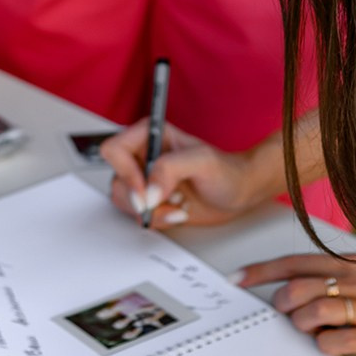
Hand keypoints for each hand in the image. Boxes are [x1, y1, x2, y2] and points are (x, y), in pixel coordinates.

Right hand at [101, 123, 283, 228]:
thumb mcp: (203, 161)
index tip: (145, 189)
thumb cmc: (227, 171)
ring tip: (177, 206)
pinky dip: (157, 220)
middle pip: (117, 180)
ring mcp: (146, 180)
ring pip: (124, 200)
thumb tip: (147, 191)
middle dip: (140, 198)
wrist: (240, 193)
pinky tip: (178, 212)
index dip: (126, 172)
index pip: (115, 149)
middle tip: (162, 202)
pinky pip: (138, 215)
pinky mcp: (152, 201)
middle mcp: (144, 156)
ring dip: (151, 211)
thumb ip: (171, 168)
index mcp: (151, 135)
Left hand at [238, 252, 355, 355]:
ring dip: (299, 326)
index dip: (263, 270)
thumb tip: (317, 280)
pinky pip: (336, 344)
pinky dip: (325, 346)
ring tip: (307, 330)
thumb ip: (352, 270)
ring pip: (311, 316)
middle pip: (297, 289)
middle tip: (279, 313)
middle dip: (279, 303)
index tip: (239, 278)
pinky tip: (331, 345)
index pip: (298, 261)